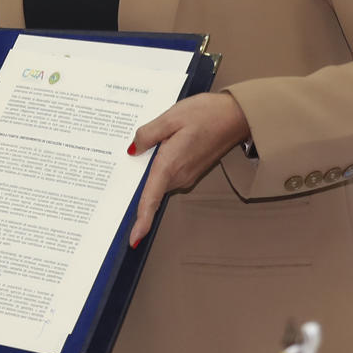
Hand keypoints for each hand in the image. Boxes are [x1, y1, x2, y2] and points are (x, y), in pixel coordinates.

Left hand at [126, 91, 249, 246]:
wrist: (238, 115)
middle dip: (135, 186)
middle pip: (151, 190)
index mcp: (170, 164)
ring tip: (134, 154)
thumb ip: (148, 134)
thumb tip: (133, 150)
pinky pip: (168, 173)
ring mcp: (188, 174)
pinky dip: (158, 166)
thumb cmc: (207, 114)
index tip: (133, 239)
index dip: (142, 220)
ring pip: (159, 180)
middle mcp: (180, 175)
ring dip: (147, 173)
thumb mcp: (170, 117)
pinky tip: (154, 149)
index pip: (152, 198)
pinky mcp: (192, 169)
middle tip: (115, 177)